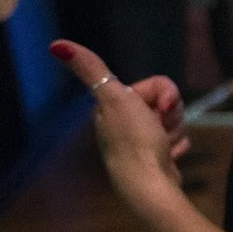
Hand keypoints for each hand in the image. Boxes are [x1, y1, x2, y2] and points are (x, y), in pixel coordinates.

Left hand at [51, 39, 232, 231]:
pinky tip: (168, 156)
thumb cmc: (134, 141)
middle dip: (170, 113)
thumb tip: (56, 45)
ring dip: (174, 131)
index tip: (161, 107)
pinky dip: (176, 147)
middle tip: (161, 127)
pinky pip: (175, 142)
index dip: (164, 93)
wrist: (149, 186)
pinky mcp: (154, 158)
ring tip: (163, 145)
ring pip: (171, 122)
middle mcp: (122, 124)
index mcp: (111, 108)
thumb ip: (91, 69)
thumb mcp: (115, 98)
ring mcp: (138, 143)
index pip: (153, 85)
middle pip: (163, 103)